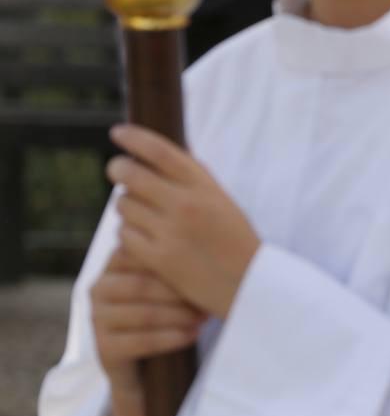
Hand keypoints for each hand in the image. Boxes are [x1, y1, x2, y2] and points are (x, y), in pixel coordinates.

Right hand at [91, 248, 205, 394]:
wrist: (150, 361)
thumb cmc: (169, 306)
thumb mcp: (171, 278)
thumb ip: (177, 258)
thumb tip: (209, 240)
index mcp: (115, 263)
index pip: (140, 255)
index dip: (174, 263)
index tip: (206, 268)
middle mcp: (100, 288)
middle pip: (142, 286)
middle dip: (179, 293)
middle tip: (209, 297)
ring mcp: (97, 318)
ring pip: (143, 314)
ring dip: (179, 316)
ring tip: (204, 317)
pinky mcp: (103, 347)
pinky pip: (139, 342)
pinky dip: (170, 338)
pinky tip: (193, 335)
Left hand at [106, 124, 260, 318]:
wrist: (247, 282)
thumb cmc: (235, 238)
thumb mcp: (221, 200)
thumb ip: (194, 178)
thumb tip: (161, 153)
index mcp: (204, 186)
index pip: (160, 151)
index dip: (134, 138)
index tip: (118, 132)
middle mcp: (185, 205)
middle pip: (132, 175)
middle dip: (118, 168)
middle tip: (116, 168)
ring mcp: (169, 232)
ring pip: (124, 206)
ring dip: (126, 205)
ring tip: (140, 211)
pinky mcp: (157, 258)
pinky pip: (124, 235)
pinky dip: (128, 233)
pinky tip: (141, 235)